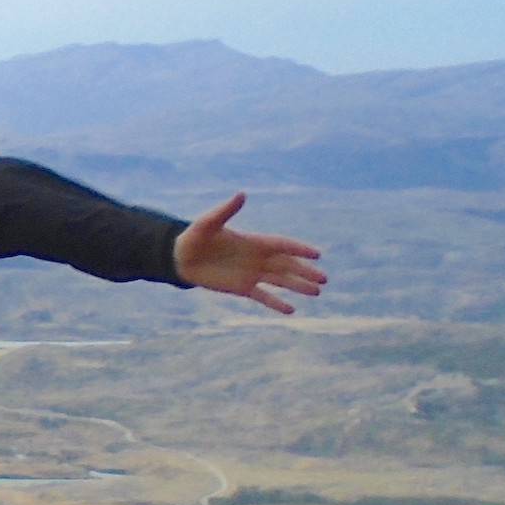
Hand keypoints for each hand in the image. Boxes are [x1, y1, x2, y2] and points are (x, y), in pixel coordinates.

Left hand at [175, 192, 325, 313]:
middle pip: (287, 265)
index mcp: (253, 241)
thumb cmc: (194, 237)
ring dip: (297, 286)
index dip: (299, 249)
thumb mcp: (208, 223)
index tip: (317, 255)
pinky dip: (276, 303)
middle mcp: (257, 258)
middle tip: (324, 280)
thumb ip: (225, 210)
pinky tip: (291, 310)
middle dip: (305, 272)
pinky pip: (263, 296)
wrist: (180, 258)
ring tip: (316, 293)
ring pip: (280, 281)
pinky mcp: (242, 288)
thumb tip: (241, 194)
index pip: (282, 245)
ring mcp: (251, 274)